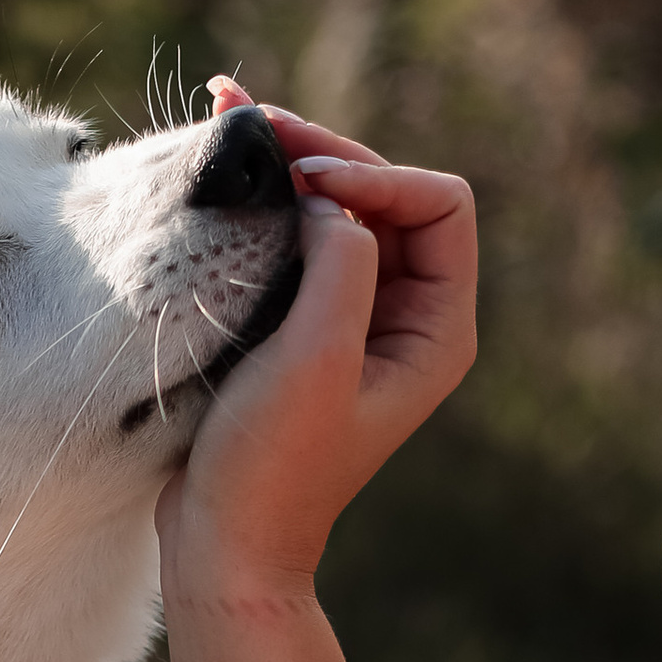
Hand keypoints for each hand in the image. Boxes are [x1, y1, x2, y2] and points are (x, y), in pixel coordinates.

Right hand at [158, 80, 477, 661]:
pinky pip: (296, 238)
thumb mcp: (316, 362)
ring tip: (228, 114)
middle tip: (248, 118)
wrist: (222, 547)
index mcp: (438, 329)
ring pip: (336, 207)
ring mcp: (352, 318)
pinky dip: (264, 197)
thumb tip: (327, 199)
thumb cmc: (273, 468)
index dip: (377, 176)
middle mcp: (406, 316)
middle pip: (385, 192)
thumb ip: (340, 267)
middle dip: (322, 150)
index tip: (303, 186)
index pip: (439, 204)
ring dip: (288, 160)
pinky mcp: (300, 324)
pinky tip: (222, 162)